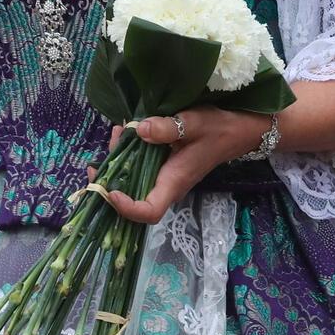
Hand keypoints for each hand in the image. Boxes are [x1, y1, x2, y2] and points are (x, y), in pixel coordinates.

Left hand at [97, 108, 269, 225]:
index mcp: (174, 181)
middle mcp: (166, 184)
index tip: (110, 191)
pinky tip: (125, 130)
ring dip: (118, 162)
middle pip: (133, 197)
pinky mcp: (162, 166)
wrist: (237, 130)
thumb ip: (168, 128)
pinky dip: (128, 152)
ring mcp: (164, 176)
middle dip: (111, 183)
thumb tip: (140, 130)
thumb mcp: (194, 123)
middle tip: (97, 165)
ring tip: (116, 133)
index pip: (149, 211)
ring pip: (133, 180)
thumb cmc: (218, 129)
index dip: (126, 208)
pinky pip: (140, 166)